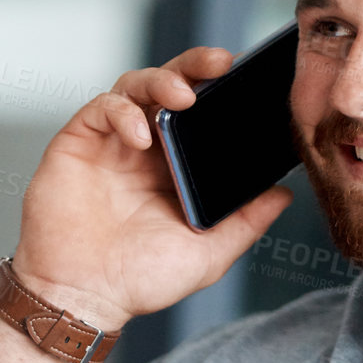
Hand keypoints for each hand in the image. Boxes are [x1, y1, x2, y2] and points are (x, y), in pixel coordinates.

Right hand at [12, 46, 294, 329]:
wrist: (84, 298)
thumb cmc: (140, 280)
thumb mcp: (209, 252)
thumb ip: (247, 221)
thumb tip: (284, 194)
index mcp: (177, 166)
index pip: (202, 113)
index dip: (222, 91)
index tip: (250, 78)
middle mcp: (145, 148)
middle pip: (170, 86)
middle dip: (196, 67)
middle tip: (221, 63)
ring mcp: (110, 143)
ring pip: (135, 86)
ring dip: (161, 80)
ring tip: (183, 96)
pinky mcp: (77, 142)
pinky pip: (100, 108)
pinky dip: (122, 112)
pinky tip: (141, 135)